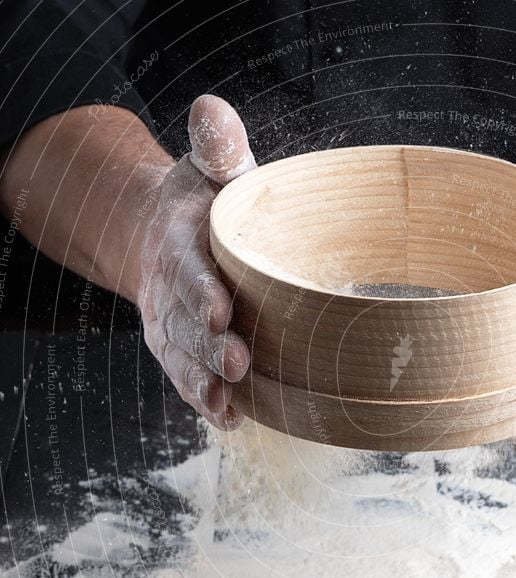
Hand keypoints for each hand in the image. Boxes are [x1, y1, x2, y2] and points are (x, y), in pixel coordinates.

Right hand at [138, 95, 255, 429]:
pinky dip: (205, 400)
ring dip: (205, 383)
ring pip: (185, 358)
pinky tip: (231, 421)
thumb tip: (212, 105)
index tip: (221, 308)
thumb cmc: (205, 204)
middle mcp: (172, 290)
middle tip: (237, 364)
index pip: (189, 267)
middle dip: (209, 345)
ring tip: (227, 406)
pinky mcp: (182, 348)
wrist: (165, 236)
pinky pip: (189, 377)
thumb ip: (217, 147)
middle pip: (188, 322)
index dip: (201, 288)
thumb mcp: (210, 171)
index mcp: (182, 243)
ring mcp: (173, 324)